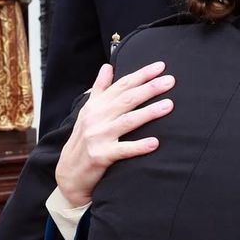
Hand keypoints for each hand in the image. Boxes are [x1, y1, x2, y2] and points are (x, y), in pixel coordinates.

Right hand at [55, 61, 174, 206]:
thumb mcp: (88, 112)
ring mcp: (98, 137)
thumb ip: (100, 89)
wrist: (68, 173)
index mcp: (96, 106)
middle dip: (149, 89)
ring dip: (149, 112)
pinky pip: (122, 150)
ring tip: (169, 105)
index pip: (121, 86)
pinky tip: (155, 143)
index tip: (161, 66)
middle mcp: (96, 118)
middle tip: (170, 81)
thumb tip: (107, 66)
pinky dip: (139, 146)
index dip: (141, 75)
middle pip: (126, 100)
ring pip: (127, 121)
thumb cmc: (83, 140)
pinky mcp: (100, 156)